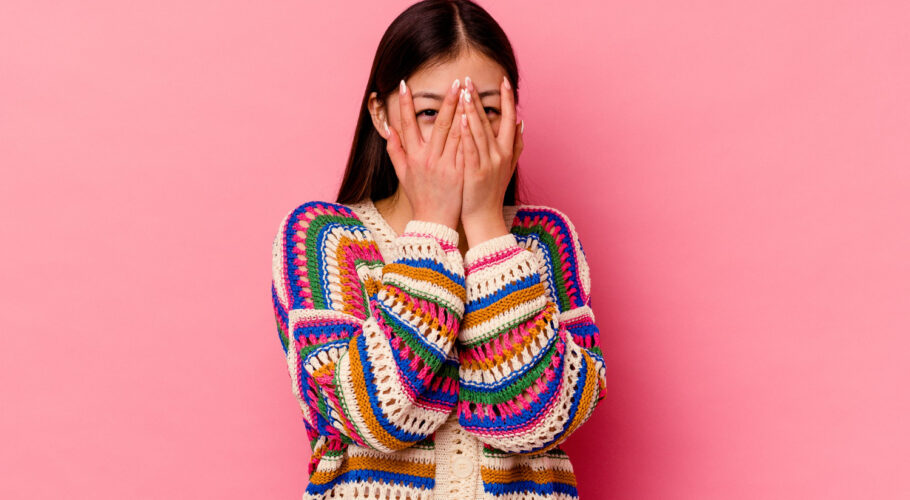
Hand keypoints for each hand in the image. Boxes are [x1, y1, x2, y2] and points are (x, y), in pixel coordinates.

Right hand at [385, 78, 465, 229]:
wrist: (434, 222)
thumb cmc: (420, 197)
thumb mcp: (402, 175)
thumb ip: (395, 151)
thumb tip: (389, 129)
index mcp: (413, 157)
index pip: (407, 125)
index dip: (405, 104)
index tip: (404, 85)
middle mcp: (428, 159)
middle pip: (438, 124)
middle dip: (446, 101)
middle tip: (454, 82)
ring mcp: (445, 166)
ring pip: (455, 133)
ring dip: (462, 111)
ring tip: (469, 93)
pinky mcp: (460, 172)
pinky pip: (466, 148)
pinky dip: (471, 132)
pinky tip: (476, 117)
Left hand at [457, 75, 524, 245]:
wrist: (484, 217)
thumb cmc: (492, 191)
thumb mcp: (508, 167)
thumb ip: (517, 145)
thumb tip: (522, 122)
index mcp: (508, 151)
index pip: (510, 119)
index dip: (507, 99)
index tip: (504, 81)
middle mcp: (500, 155)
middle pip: (491, 121)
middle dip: (480, 99)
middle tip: (470, 79)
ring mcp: (488, 163)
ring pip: (480, 131)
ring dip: (472, 110)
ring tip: (464, 91)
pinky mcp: (475, 172)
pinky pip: (470, 149)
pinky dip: (467, 133)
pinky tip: (461, 119)